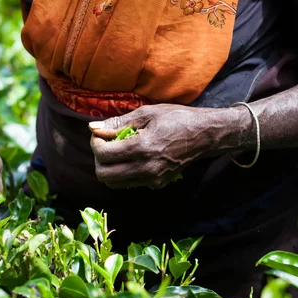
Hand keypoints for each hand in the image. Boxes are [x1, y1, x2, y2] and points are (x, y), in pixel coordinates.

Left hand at [89, 104, 213, 188]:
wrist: (204, 135)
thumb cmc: (176, 118)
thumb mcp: (146, 114)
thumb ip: (118, 123)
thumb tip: (93, 128)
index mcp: (142, 148)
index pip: (104, 155)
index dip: (95, 144)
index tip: (100, 135)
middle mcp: (146, 168)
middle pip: (104, 176)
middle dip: (99, 160)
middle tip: (106, 145)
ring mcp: (152, 179)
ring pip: (115, 183)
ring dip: (110, 168)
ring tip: (118, 152)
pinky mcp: (158, 184)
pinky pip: (130, 183)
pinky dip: (124, 173)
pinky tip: (133, 158)